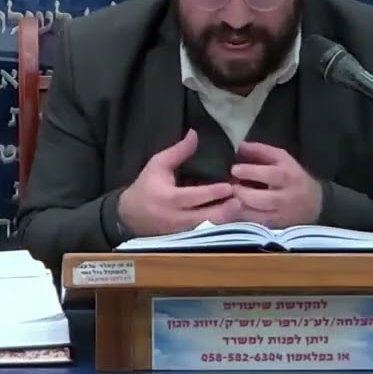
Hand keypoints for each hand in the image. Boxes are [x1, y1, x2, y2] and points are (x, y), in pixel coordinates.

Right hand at [117, 129, 241, 236]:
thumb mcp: (158, 164)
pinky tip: (232, 217)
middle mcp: (177, 218)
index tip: (229, 186)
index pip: (193, 197)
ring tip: (241, 207)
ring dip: (226, 218)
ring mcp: (183, 232)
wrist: (130, 215)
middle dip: (226, 210)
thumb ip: (178, 151)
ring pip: (209, 228)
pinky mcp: (187, 239)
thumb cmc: (146, 186)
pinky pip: (207, 233)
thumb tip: (195, 134)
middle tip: (243, 199)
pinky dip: (220, 226)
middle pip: (206, 217)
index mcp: (169, 198)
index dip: (212, 193)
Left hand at [231, 142, 322, 227]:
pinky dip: (243, 218)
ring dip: (239, 206)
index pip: (270, 174)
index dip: (250, 172)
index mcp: (289, 176)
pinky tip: (236, 209)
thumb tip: (240, 146)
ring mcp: (281, 216)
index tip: (235, 169)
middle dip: (242, 192)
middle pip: (262, 199)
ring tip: (231, 197)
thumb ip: (261, 151)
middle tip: (231, 186)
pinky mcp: (276, 228)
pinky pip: (256, 225)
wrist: (315, 203)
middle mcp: (286, 198)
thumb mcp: (282, 158)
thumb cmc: (292, 176)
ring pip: (257, 216)